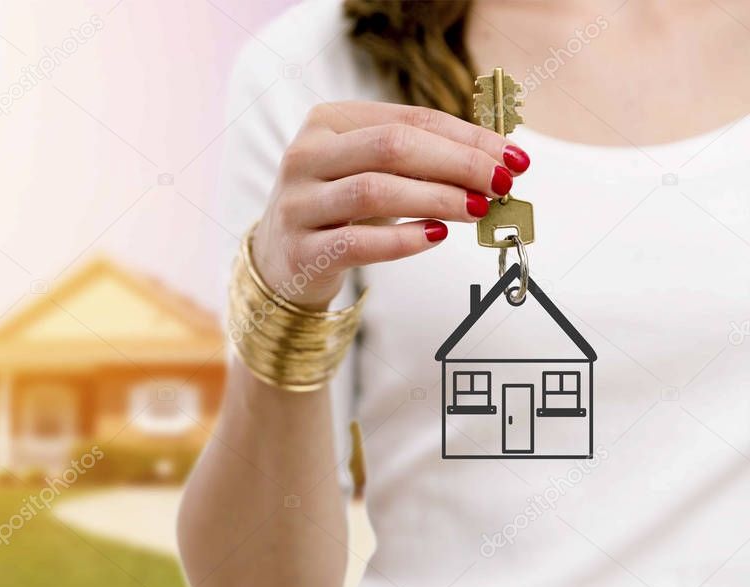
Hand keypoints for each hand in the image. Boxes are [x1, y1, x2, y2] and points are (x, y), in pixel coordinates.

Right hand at [251, 101, 529, 308]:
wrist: (281, 262)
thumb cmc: (339, 210)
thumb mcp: (371, 171)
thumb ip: (422, 160)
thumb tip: (496, 162)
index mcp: (328, 121)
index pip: (409, 119)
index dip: (467, 137)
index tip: (512, 158)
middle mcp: (306, 155)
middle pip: (393, 147)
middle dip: (458, 164)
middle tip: (500, 184)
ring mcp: (298, 203)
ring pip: (375, 190)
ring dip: (437, 199)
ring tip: (477, 210)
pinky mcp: (301, 250)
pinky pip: (357, 242)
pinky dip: (402, 239)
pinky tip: (436, 236)